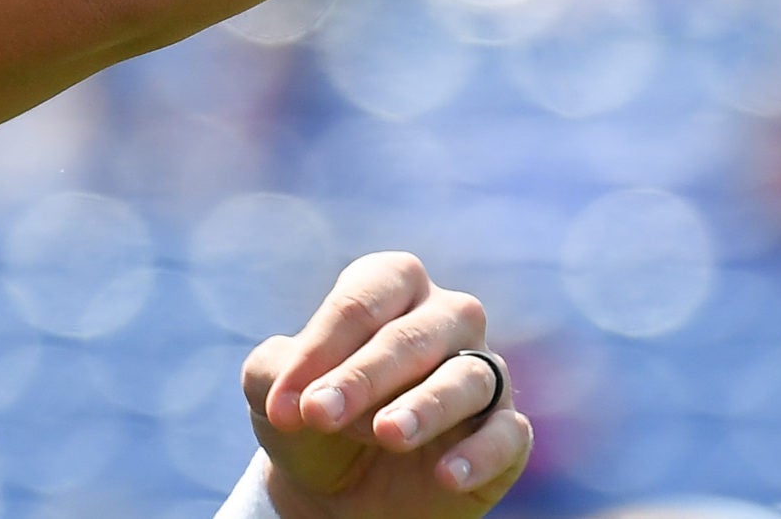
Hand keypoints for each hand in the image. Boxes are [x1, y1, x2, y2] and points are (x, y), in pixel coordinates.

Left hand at [238, 253, 532, 517]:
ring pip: (467, 377)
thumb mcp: (273, 393)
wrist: (342, 495)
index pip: (361, 302)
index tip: (284, 402)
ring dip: (425, 405)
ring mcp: (482, 373)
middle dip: (363, 376)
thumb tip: (293, 401)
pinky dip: (480, 453)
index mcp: (391, 285)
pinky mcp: (505, 432)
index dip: (320, 349)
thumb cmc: (314, 418)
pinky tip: (447, 475)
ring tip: (387, 435)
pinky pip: (507, 434)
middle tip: (321, 414)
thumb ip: (275, 377)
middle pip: (412, 337)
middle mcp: (445, 317)